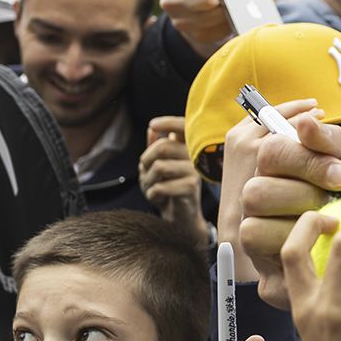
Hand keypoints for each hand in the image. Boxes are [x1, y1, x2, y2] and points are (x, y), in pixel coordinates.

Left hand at [139, 116, 211, 242]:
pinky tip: (158, 199)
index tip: (153, 125)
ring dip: (147, 181)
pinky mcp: (191, 188)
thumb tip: (152, 130)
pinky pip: (160, 186)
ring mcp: (194, 172)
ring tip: (151, 189)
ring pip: (159, 167)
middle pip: (162, 146)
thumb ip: (156, 148)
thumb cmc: (169, 190)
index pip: (183, 126)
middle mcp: (194, 157)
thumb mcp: (158, 167)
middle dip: (146, 162)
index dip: (168, 122)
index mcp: (187, 148)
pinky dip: (152, 195)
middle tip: (145, 175)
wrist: (180, 219)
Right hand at [239, 111, 340, 307]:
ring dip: (298, 217)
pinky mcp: (261, 263)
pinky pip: (259, 246)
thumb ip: (333, 144)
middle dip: (303, 193)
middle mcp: (260, 197)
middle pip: (255, 187)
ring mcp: (255, 229)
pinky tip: (322, 245)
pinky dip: (294, 243)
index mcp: (279, 169)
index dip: (305, 159)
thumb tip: (308, 118)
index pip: (270, 149)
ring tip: (332, 224)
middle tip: (337, 201)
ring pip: (252, 218)